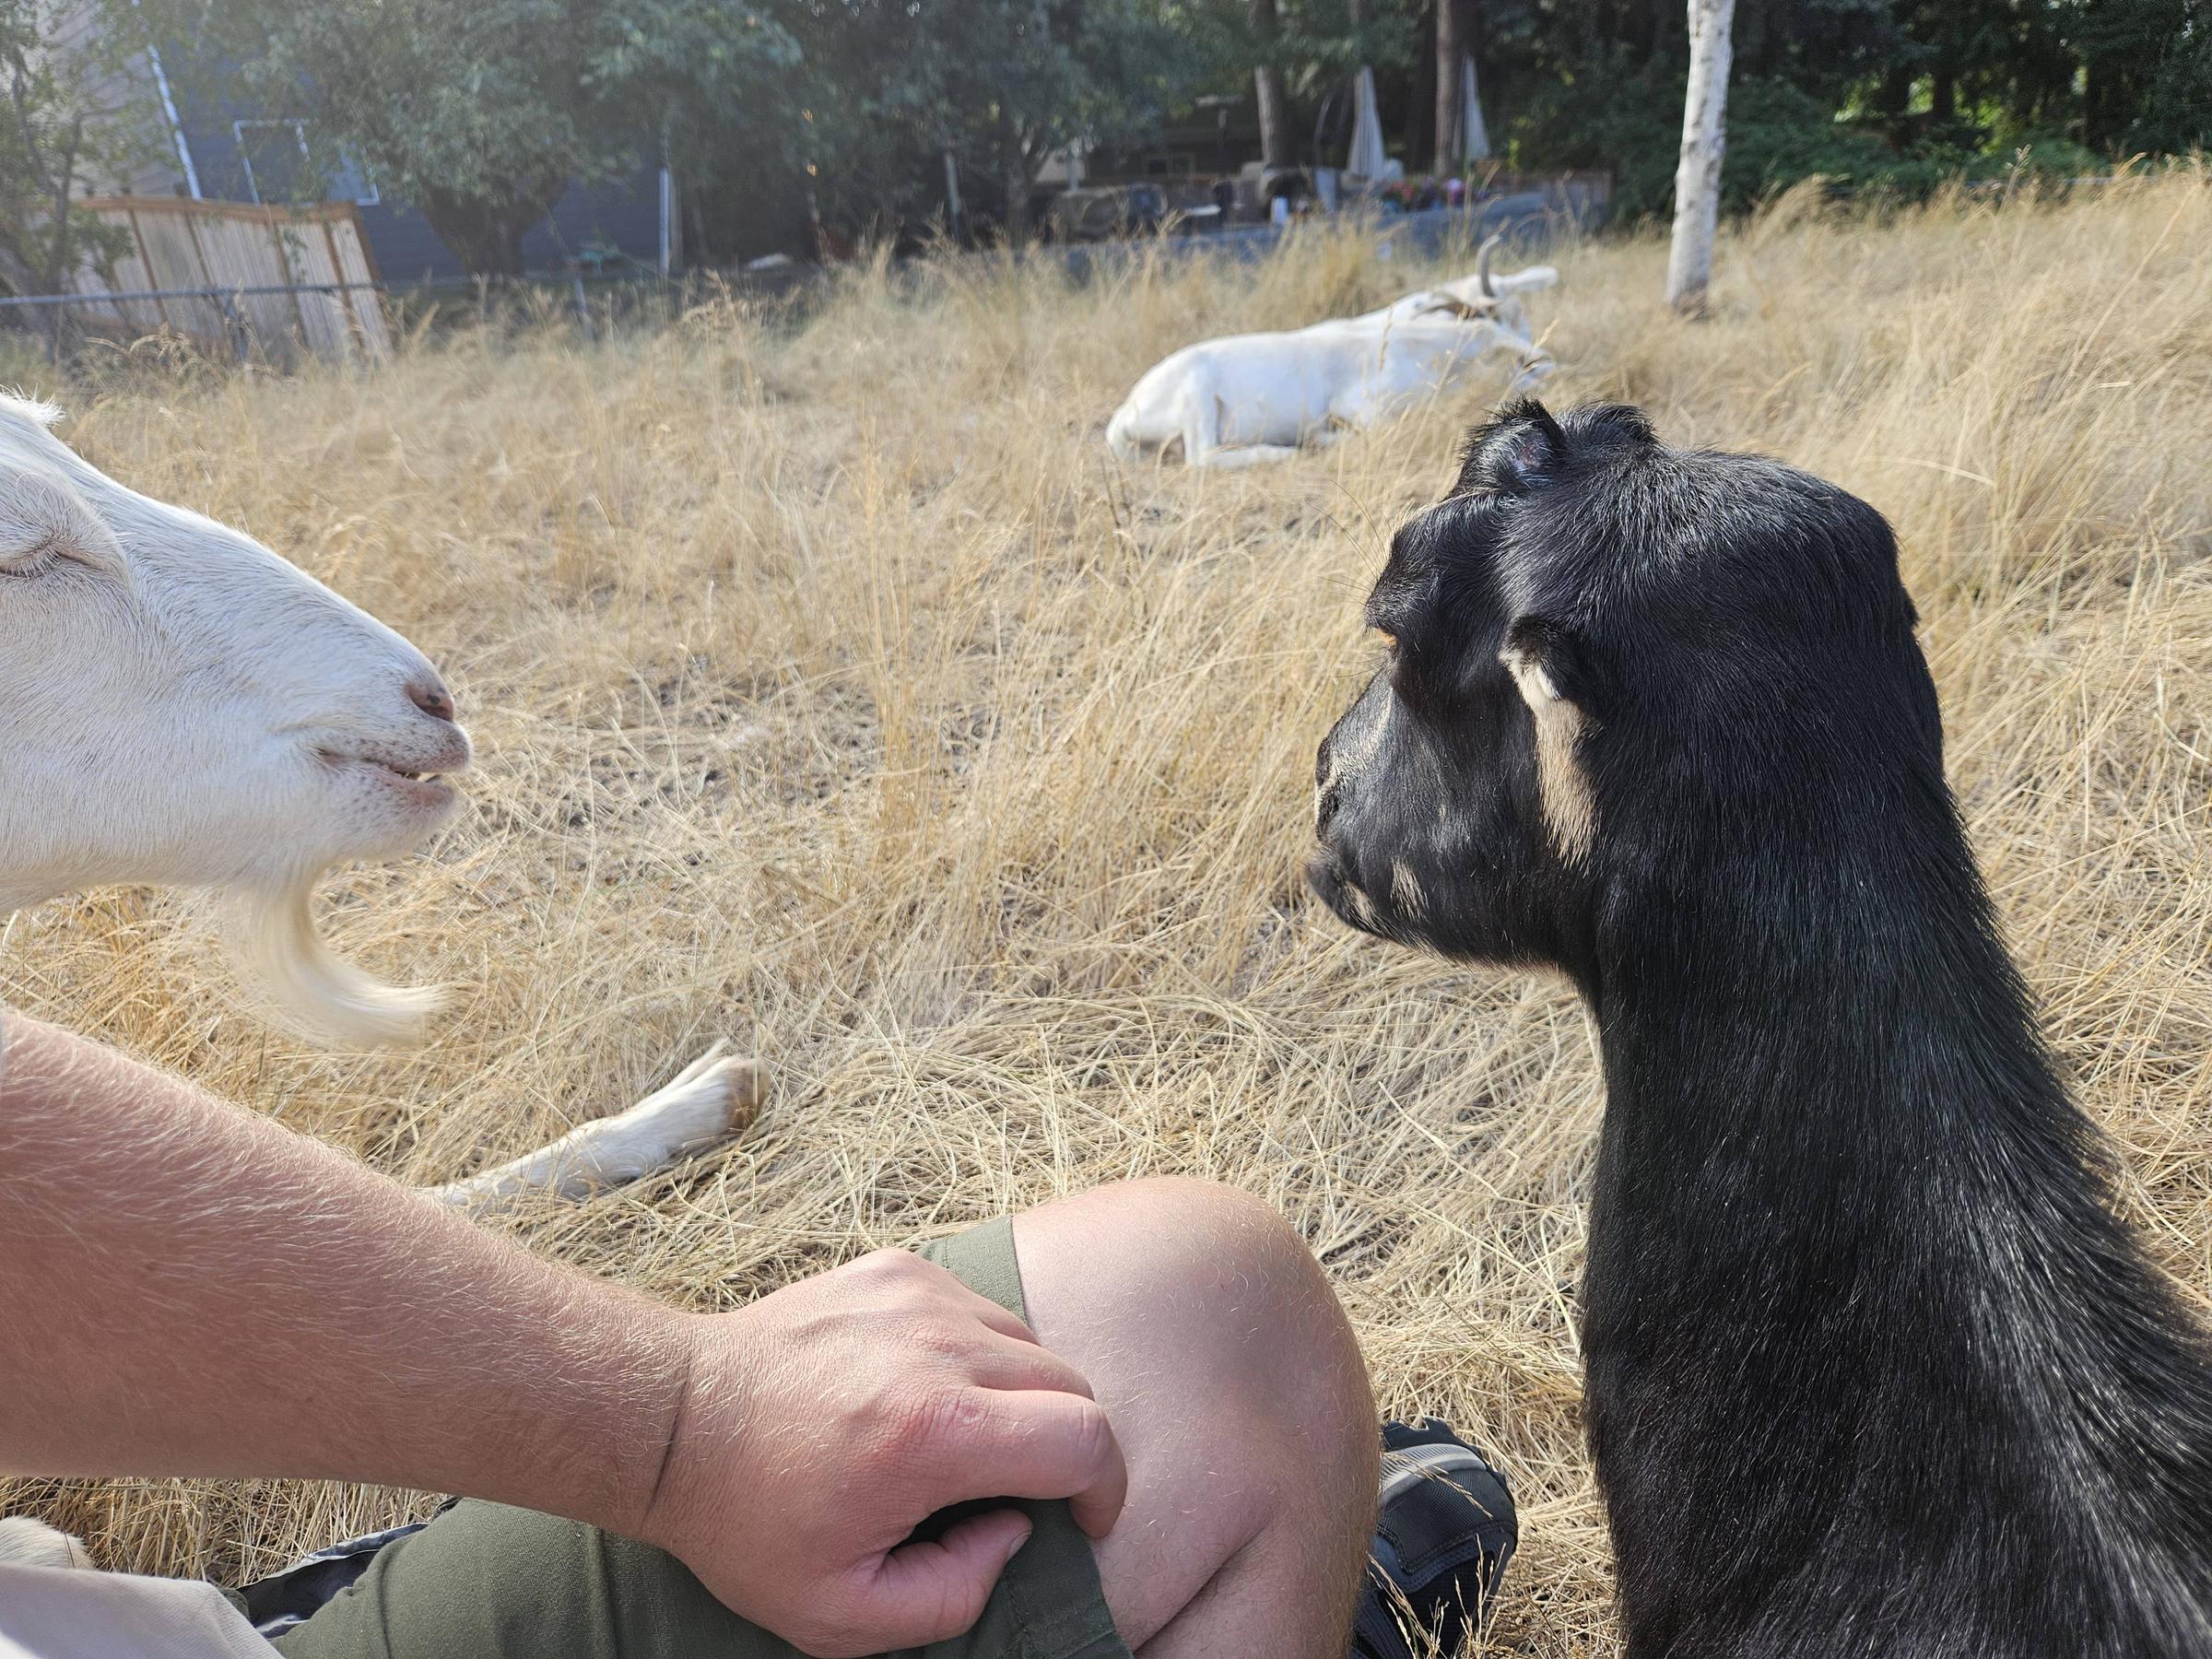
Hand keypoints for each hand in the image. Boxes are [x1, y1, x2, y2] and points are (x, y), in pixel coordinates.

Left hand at [635, 1247, 1126, 1655]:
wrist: (672, 1420)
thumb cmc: (750, 1523)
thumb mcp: (843, 1615)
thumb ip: (956, 1596)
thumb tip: (1014, 1530)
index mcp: (933, 1431)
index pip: (1084, 1439)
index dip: (1106, 1488)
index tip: (1085, 1519)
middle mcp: (937, 1345)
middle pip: (1071, 1383)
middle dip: (1071, 1447)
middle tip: (1026, 1491)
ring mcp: (917, 1294)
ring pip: (1029, 1342)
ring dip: (1026, 1398)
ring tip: (968, 1444)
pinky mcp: (896, 1268)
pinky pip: (979, 1311)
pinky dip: (978, 1355)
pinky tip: (926, 1391)